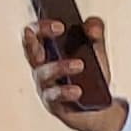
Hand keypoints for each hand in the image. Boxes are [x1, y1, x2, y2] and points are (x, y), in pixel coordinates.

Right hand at [22, 16, 126, 130]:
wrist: (101, 106)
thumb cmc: (92, 74)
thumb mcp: (97, 49)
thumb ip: (96, 32)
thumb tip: (90, 27)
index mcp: (47, 50)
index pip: (35, 33)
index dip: (42, 26)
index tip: (60, 24)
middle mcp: (41, 66)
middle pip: (30, 49)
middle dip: (39, 37)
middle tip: (59, 30)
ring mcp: (44, 86)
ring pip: (43, 73)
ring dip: (60, 66)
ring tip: (80, 65)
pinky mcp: (52, 104)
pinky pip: (53, 96)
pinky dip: (65, 92)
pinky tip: (77, 90)